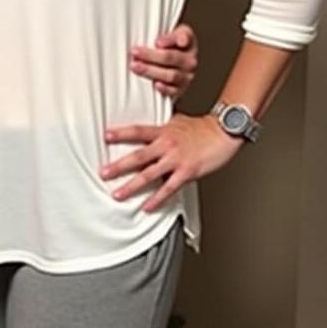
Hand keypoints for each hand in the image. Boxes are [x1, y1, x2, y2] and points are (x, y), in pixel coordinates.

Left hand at [100, 113, 241, 211]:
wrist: (223, 133)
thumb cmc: (201, 127)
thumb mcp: (176, 120)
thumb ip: (160, 126)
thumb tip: (148, 126)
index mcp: (163, 131)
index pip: (137, 131)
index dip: (121, 133)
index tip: (105, 137)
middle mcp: (167, 145)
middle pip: (138, 156)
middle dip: (119, 166)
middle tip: (103, 173)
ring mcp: (176, 160)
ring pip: (149, 175)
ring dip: (132, 186)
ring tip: (118, 194)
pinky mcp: (186, 173)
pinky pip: (168, 189)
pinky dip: (156, 199)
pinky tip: (146, 207)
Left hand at [130, 24, 198, 98]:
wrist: (175, 59)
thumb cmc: (170, 44)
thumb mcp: (170, 32)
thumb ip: (167, 34)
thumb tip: (158, 42)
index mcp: (188, 42)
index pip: (183, 38)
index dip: (170, 40)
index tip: (157, 42)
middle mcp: (190, 59)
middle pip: (170, 57)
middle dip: (150, 55)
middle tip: (135, 52)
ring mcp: (187, 75)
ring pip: (171, 75)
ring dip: (151, 71)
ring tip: (135, 66)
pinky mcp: (181, 88)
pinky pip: (174, 90)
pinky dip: (165, 88)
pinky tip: (155, 84)